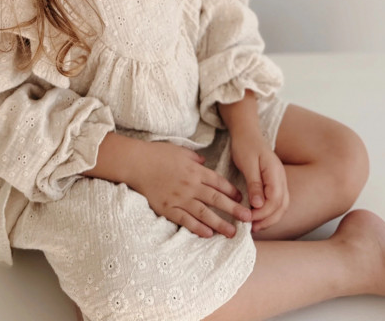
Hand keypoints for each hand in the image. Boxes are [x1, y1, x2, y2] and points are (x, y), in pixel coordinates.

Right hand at [127, 141, 252, 238]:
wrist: (137, 163)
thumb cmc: (157, 154)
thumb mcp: (179, 150)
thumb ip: (194, 156)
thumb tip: (204, 161)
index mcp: (195, 170)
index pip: (218, 182)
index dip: (232, 191)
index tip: (242, 199)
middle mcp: (191, 185)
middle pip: (217, 199)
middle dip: (234, 210)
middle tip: (248, 219)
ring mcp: (180, 198)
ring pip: (204, 213)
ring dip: (220, 224)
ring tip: (232, 233)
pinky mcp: (168, 208)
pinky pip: (186, 220)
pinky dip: (198, 228)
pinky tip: (208, 234)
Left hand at [230, 133, 288, 233]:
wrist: (247, 132)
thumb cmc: (245, 145)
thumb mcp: (247, 163)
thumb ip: (254, 184)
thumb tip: (259, 205)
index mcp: (275, 173)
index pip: (275, 200)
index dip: (263, 213)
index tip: (249, 218)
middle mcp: (281, 178)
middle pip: (281, 206)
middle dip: (268, 219)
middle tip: (252, 227)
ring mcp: (280, 180)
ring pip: (281, 205)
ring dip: (269, 218)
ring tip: (255, 226)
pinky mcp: (274, 182)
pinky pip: (277, 201)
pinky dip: (269, 212)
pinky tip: (258, 216)